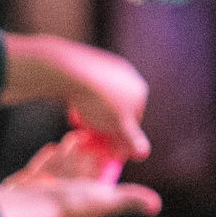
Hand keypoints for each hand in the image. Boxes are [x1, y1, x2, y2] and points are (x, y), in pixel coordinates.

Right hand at [0, 136, 162, 216]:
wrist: (25, 208)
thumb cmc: (66, 205)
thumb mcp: (104, 199)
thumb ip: (128, 199)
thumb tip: (156, 206)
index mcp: (86, 210)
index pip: (98, 181)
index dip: (102, 163)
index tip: (107, 146)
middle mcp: (65, 206)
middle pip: (78, 174)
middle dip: (84, 155)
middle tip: (88, 136)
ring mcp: (45, 196)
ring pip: (61, 169)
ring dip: (68, 154)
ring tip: (73, 137)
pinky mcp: (28, 189)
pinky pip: (42, 170)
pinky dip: (48, 159)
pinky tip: (52, 148)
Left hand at [1, 35, 151, 161]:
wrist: (71, 72)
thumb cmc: (97, 102)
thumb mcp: (117, 127)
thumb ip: (132, 140)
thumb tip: (144, 154)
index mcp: (140, 91)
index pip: (134, 121)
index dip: (119, 137)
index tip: (105, 148)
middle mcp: (130, 76)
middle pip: (118, 109)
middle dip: (104, 125)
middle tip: (88, 136)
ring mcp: (111, 67)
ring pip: (103, 99)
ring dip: (93, 113)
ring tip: (78, 121)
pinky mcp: (92, 62)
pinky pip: (91, 87)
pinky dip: (84, 99)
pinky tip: (72, 105)